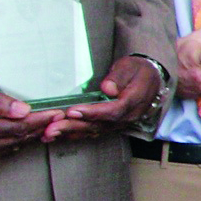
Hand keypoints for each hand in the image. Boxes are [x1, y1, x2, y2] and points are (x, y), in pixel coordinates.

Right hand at [0, 79, 59, 159]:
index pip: (20, 126)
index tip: (57, 113)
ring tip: (51, 125)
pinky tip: (31, 133)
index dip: (41, 120)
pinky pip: (6, 150)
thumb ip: (0, 102)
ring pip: (16, 145)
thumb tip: (25, 110)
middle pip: (21, 138)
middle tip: (60, 118)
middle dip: (42, 127)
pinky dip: (21, 141)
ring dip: (34, 135)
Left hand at [40, 55, 162, 143]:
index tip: (73, 111)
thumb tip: (108, 89)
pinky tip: (59, 135)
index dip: (92, 112)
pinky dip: (75, 134)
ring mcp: (120, 123)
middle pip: (100, 124)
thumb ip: (119, 76)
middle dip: (74, 127)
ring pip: (94, 130)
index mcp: (134, 101)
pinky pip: (93, 132)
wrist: (150, 80)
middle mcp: (128, 117)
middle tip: (52, 128)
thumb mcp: (131, 66)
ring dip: (71, 133)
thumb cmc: (138, 71)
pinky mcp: (112, 125)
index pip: (113, 110)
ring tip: (49, 133)